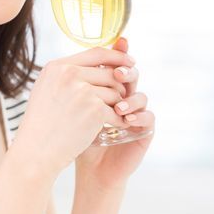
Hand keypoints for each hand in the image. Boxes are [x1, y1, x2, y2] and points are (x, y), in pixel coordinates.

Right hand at [14, 45, 135, 179]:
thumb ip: (68, 75)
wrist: (35, 152)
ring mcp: (82, 90)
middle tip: (119, 102)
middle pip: (110, 73)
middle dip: (118, 88)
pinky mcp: (94, 109)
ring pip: (115, 92)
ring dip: (118, 106)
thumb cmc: (41, 126)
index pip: (96, 52)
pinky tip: (116, 127)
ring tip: (112, 117)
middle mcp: (69, 74)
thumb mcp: (48, 90)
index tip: (129, 63)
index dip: (116, 57)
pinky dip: (119, 120)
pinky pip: (117, 111)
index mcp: (57, 67)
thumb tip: (99, 64)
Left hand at [74, 36, 154, 193]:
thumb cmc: (76, 139)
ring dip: (131, 98)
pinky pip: (149, 118)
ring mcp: (136, 114)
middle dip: (126, 72)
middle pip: (132, 76)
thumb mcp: (71, 109)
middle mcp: (125, 99)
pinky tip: (127, 118)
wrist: (88, 170)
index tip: (120, 43)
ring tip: (118, 105)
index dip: (119, 53)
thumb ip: (73, 88)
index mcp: (107, 89)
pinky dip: (139, 116)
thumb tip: (65, 62)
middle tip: (117, 74)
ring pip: (142, 96)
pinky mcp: (144, 132)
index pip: (115, 65)